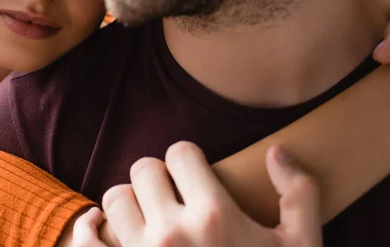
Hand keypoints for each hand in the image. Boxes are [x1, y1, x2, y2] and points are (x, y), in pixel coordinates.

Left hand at [72, 141, 321, 246]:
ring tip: (149, 215)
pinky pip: (86, 242)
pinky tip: (98, 225)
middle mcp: (172, 233)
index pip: (180, 152)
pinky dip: (88, 230)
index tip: (195, 173)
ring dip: (130, 202)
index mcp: (214, 215)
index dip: (189, 159)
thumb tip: (276, 151)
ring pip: (114, 198)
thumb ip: (299, 193)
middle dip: (158, 176)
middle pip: (143, 169)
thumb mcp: (302, 246)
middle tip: (173, 194)